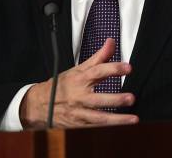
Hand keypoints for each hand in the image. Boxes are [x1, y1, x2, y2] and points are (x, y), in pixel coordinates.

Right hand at [19, 38, 138, 128]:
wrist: (39, 104)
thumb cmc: (61, 85)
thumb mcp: (78, 69)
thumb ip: (98, 57)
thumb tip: (111, 42)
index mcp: (80, 80)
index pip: (98, 72)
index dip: (113, 68)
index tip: (128, 68)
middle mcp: (79, 97)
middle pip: (98, 99)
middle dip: (115, 99)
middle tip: (131, 98)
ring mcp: (79, 112)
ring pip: (98, 118)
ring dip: (116, 120)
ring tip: (132, 119)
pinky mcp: (78, 125)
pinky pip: (95, 127)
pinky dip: (108, 128)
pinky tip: (122, 127)